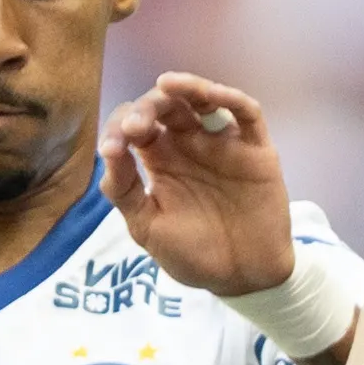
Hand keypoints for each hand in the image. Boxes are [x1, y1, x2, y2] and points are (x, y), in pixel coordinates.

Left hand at [96, 71, 299, 304]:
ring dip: (185, 88)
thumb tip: (107, 150)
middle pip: (165, 107)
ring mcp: (222, 144)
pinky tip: (212, 95)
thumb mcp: (148, 228)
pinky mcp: (255, 150)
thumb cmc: (194, 254)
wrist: (243, 279)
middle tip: (137, 126)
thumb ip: (125, 191)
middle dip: (147, 108)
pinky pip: (246, 114)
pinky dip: (230, 98)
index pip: (134, 127)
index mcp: (159, 160)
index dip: (119, 129)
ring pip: (203, 100)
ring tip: (166, 85)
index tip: (112, 149)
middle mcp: (189, 144)